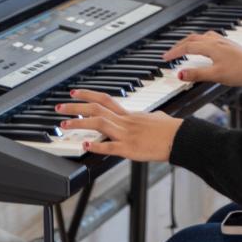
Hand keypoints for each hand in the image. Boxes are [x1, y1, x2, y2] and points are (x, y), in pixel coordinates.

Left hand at [57, 89, 182, 160]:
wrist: (181, 137)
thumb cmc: (172, 129)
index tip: (74, 93)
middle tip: (60, 107)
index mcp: (130, 114)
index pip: (105, 99)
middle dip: (75, 107)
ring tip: (64, 125)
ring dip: (80, 123)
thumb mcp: (158, 118)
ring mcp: (127, 134)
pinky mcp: (130, 149)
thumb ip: (149, 117)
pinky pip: (111, 146)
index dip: (88, 95)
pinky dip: (97, 145)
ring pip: (99, 124)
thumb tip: (151, 117)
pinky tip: (85, 145)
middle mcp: (126, 121)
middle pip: (97, 109)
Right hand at [163, 32, 241, 92]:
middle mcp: (216, 41)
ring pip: (201, 37)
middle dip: (179, 45)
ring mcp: (224, 42)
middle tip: (170, 53)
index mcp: (211, 46)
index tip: (164, 58)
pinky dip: (200, 42)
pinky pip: (209, 39)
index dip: (174, 52)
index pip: (187, 47)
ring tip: (183, 49)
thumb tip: (179, 74)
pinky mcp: (229, 45)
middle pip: (192, 39)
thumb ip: (197, 74)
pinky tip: (204, 48)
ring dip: (189, 42)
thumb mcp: (216, 75)